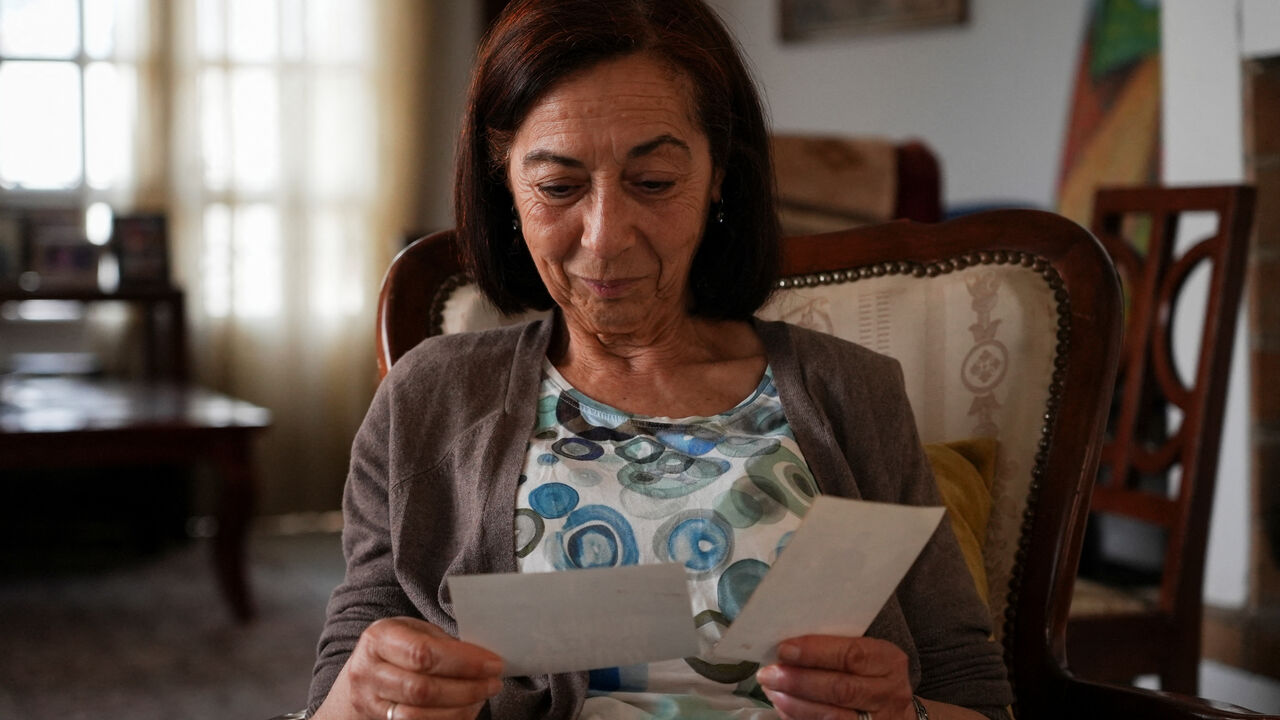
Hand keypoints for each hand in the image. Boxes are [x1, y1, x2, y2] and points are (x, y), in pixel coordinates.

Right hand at [315, 617, 503, 719]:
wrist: (360, 680)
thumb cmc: (395, 649)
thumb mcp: (411, 631)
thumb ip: (440, 642)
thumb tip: (482, 658)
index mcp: (378, 640)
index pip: (422, 653)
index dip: (463, 661)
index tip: (493, 663)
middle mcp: (368, 674)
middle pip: (422, 689)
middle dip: (467, 688)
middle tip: (494, 682)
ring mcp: (371, 705)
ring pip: (419, 716)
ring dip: (460, 710)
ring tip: (483, 696)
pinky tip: (466, 711)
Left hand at [755, 635, 914, 719]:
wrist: (894, 712)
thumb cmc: (870, 674)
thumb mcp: (867, 654)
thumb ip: (837, 648)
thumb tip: (788, 646)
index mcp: (888, 661)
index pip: (852, 655)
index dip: (815, 652)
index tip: (784, 649)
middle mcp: (889, 693)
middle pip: (840, 689)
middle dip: (798, 681)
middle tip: (768, 674)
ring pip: (832, 716)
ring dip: (794, 704)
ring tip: (771, 691)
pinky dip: (798, 719)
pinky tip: (783, 708)